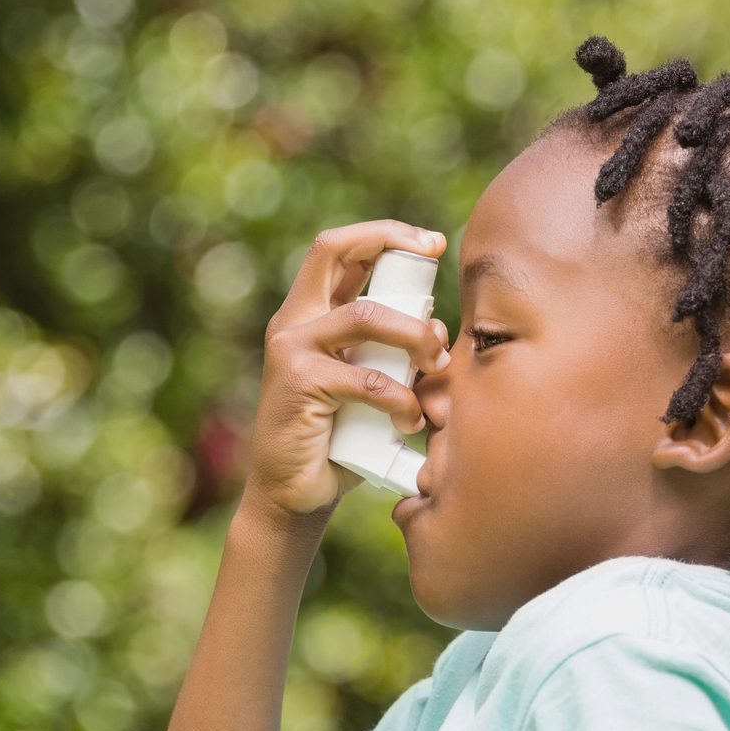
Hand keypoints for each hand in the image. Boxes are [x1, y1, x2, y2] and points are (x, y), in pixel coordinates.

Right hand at [241, 220, 452, 524]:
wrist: (295, 496)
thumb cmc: (338, 442)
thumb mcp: (369, 386)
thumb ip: (392, 353)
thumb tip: (439, 327)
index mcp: (309, 316)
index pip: (340, 250)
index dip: (385, 234)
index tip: (433, 243)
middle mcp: (294, 322)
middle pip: (333, 249)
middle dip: (391, 242)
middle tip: (435, 258)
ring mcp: (291, 349)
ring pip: (365, 315)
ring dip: (414, 335)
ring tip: (437, 361)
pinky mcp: (299, 383)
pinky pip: (366, 378)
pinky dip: (400, 398)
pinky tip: (411, 421)